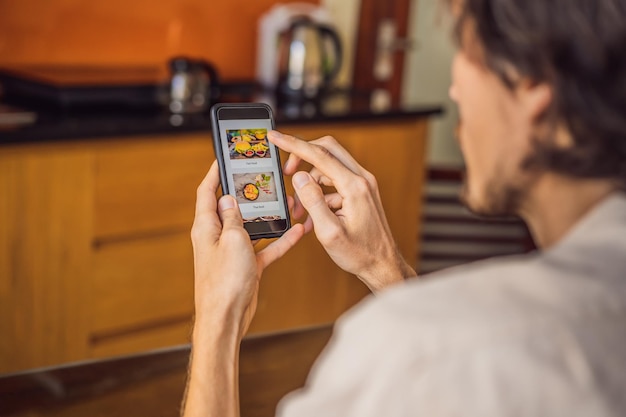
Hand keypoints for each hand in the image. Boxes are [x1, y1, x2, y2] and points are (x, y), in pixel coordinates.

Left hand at [190, 161, 304, 335]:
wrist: (226, 318)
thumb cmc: (224, 282)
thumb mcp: (232, 240)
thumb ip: (233, 217)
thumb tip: (230, 199)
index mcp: (206, 227)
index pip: (207, 191)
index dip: (215, 173)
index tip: (224, 158)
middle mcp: (217, 236)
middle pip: (231, 207)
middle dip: (247, 192)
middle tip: (262, 177)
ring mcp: (232, 251)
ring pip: (251, 226)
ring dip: (268, 215)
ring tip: (286, 201)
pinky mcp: (246, 265)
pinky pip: (265, 247)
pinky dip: (279, 239)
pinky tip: (296, 231)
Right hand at [268, 131, 416, 291]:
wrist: (382, 265)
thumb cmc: (359, 254)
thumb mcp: (329, 232)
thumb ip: (313, 201)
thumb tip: (299, 177)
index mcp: (355, 186)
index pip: (320, 155)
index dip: (293, 144)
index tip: (274, 136)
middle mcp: (362, 179)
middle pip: (327, 149)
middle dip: (303, 156)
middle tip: (286, 172)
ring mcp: (363, 184)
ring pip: (329, 166)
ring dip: (310, 181)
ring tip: (300, 210)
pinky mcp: (361, 192)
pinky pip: (335, 181)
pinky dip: (320, 193)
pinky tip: (314, 217)